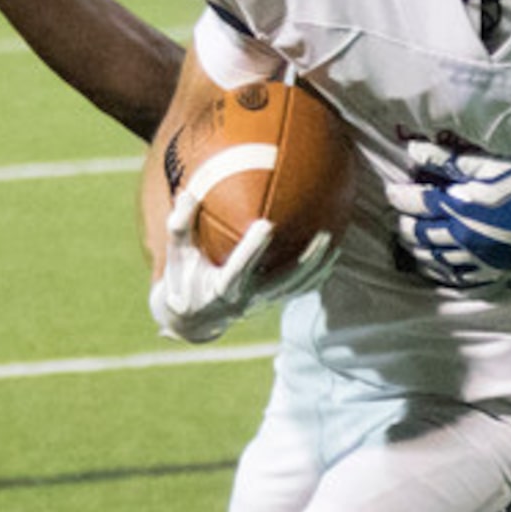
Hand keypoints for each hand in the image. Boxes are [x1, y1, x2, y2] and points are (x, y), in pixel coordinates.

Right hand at [147, 193, 336, 343]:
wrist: (193, 319)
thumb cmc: (183, 278)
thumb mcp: (176, 254)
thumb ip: (181, 225)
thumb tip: (188, 192)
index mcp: (221, 288)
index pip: (239, 267)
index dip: (253, 248)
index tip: (267, 224)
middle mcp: (246, 298)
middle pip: (283, 282)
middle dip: (306, 261)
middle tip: (324, 235)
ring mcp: (262, 303)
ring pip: (297, 287)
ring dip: (318, 267)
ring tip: (334, 242)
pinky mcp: (271, 303)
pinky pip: (298, 290)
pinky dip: (316, 276)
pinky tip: (331, 256)